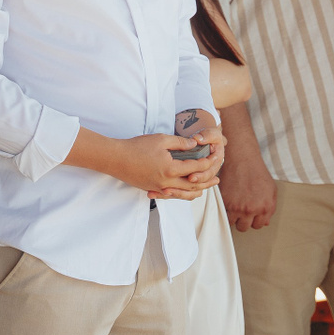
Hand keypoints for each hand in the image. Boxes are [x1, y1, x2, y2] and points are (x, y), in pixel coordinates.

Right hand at [103, 133, 220, 197]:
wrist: (116, 159)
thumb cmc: (137, 147)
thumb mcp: (161, 139)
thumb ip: (180, 142)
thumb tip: (194, 144)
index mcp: (171, 169)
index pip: (195, 168)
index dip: (206, 163)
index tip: (214, 158)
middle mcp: (167, 182)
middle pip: (193, 186)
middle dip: (206, 182)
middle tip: (217, 180)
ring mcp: (159, 188)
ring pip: (183, 194)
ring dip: (196, 191)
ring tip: (205, 189)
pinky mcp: (152, 190)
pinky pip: (172, 195)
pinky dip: (182, 194)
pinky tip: (185, 191)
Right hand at [221, 137, 276, 230]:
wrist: (243, 159)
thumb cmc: (257, 172)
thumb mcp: (272, 190)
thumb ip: (270, 208)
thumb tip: (265, 222)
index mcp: (265, 208)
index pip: (258, 225)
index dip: (254, 219)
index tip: (250, 213)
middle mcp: (252, 210)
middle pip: (244, 227)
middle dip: (243, 219)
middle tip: (241, 209)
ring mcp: (237, 207)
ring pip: (232, 222)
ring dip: (232, 216)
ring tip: (233, 204)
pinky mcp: (225, 202)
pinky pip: (223, 213)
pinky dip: (224, 208)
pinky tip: (228, 199)